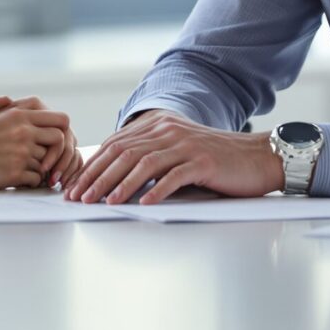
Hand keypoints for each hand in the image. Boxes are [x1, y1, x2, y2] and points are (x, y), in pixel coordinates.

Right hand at [0, 96, 82, 187]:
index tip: (53, 141)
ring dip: (40, 168)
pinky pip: (36, 179)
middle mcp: (22, 131)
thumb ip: (4, 108)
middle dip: (56, 152)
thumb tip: (10, 99)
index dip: (63, 131)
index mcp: (18, 115)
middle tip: (47, 161)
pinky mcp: (14, 173)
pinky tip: (18, 179)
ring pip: (47, 162)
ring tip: (25, 170)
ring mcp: (20, 153)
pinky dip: (30, 181)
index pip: (61, 119)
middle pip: (59, 140)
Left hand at [65, 110, 282, 204]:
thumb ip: (148, 156)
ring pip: (144, 163)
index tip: (73, 185)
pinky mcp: (203, 161)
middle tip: (78, 197)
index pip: (115, 145)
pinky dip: (156, 190)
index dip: (91, 165)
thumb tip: (111, 177)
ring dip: (119, 184)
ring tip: (103, 202)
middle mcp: (168, 131)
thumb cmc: (214, 160)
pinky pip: (174, 176)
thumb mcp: (176, 151)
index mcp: (158, 125)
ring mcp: (185, 145)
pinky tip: (143, 204)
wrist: (256, 157)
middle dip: (96, 176)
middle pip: (123, 153)